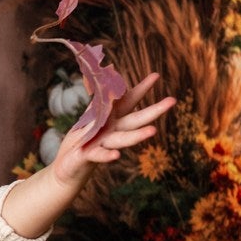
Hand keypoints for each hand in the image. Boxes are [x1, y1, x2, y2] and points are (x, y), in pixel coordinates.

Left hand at [49, 75, 175, 187]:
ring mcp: (103, 143)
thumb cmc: (81, 139)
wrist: (68, 164)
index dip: (142, 89)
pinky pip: (99, 155)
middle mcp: (112, 130)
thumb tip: (107, 77)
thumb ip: (100, 102)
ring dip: (138, 136)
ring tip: (153, 131)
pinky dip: (107, 155)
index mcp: (112, 118)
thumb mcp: (89, 117)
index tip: (156, 76)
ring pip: (123, 139)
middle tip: (172, 101)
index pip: (129, 101)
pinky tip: (116, 156)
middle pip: (135, 120)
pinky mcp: (90, 155)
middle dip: (154, 111)